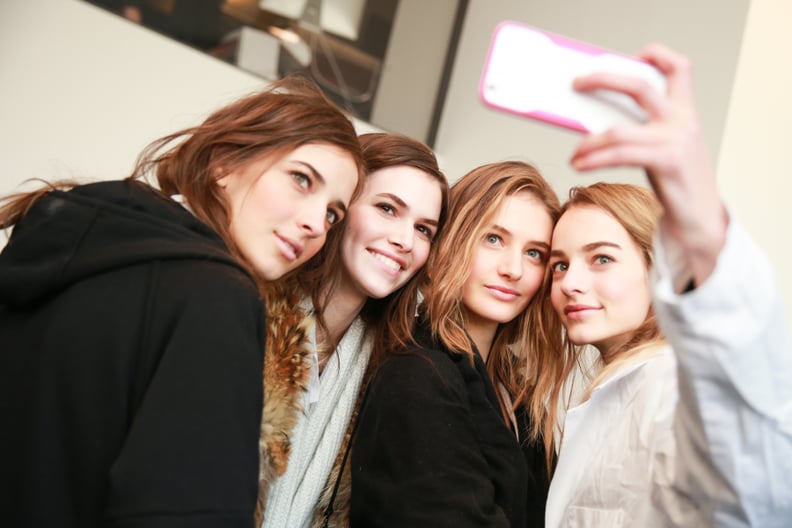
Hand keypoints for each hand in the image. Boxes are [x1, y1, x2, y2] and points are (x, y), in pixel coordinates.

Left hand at [570, 44, 727, 284]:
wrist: (700, 221)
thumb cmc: (675, 185)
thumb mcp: (663, 149)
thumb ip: (641, 130)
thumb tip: (593, 122)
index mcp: (684, 112)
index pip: (679, 68)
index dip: (656, 56)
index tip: (629, 59)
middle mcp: (683, 120)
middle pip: (639, 85)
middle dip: (603, 79)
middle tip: (577, 83)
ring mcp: (677, 140)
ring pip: (619, 129)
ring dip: (589, 141)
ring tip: (574, 153)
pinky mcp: (668, 161)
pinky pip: (620, 155)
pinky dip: (595, 159)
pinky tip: (579, 164)